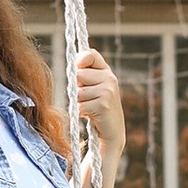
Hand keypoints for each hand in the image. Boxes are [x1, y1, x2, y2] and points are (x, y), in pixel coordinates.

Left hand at [72, 45, 125, 171]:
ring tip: (91, 108)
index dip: (80, 59)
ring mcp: (108, 90)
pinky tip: (91, 116)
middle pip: (79, 75)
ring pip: (78, 91)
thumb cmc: (97, 109)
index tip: (77, 67)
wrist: (112, 132)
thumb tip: (76, 66)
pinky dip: (81, 112)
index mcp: (107, 72)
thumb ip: (84, 75)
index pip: (91, 54)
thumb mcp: (92, 89)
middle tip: (88, 98)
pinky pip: (80, 104)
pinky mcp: (103, 103)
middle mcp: (110, 78)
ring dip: (79, 102)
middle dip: (77, 88)